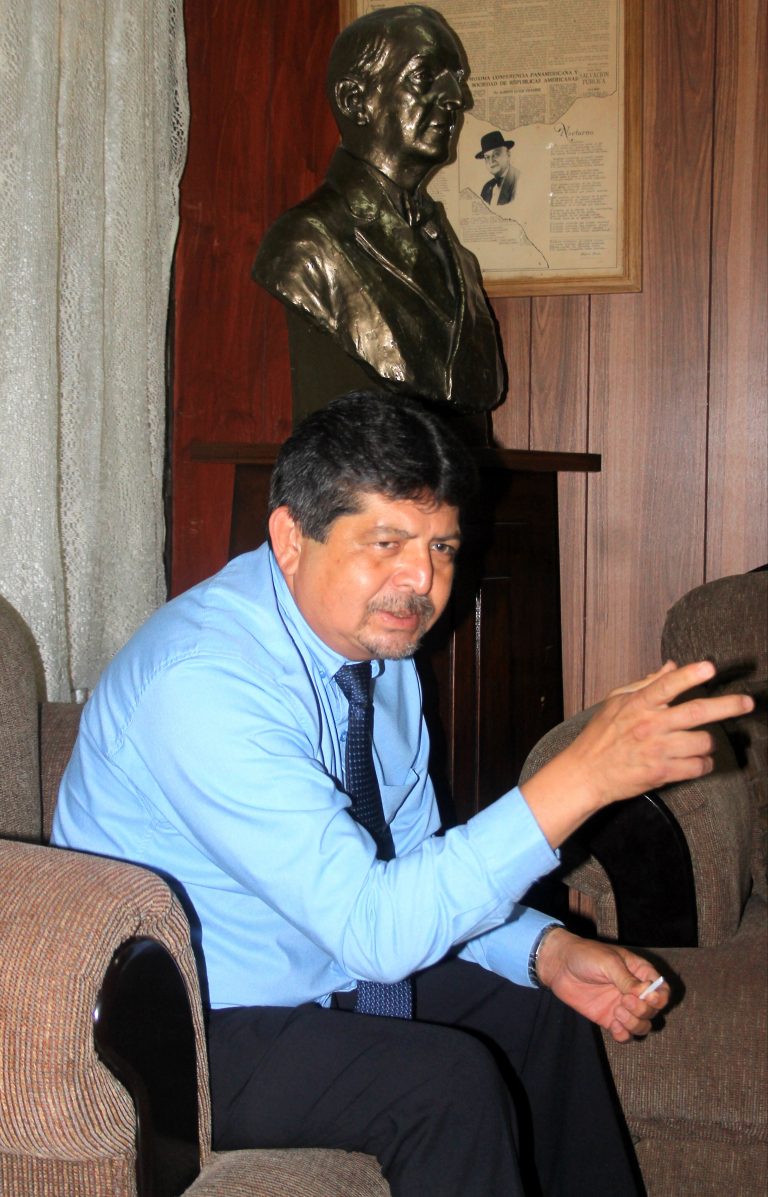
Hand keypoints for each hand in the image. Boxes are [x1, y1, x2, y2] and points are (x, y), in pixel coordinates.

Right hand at [520, 659, 752, 847]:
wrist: (586, 773)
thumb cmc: (600, 735)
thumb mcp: (616, 702)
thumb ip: (645, 683)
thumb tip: (671, 666)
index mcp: (638, 704)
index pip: (667, 685)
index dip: (689, 675)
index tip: (709, 667)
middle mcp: (650, 725)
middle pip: (697, 712)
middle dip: (727, 706)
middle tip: (747, 702)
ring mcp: (657, 750)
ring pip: (702, 742)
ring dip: (710, 742)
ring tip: (705, 742)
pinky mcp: (661, 773)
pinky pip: (697, 767)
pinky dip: (704, 764)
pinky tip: (698, 761)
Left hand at [535, 927, 669, 1042]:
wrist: (559, 965)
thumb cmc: (586, 956)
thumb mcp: (609, 963)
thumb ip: (627, 980)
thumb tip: (646, 995)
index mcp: (640, 973)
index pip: (662, 990)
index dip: (660, 998)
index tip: (648, 997)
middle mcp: (634, 992)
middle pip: (654, 1011)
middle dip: (643, 1010)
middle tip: (625, 1000)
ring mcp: (622, 1007)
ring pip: (643, 1026)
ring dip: (634, 1024)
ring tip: (617, 1011)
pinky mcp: (609, 1019)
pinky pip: (625, 1035)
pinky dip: (624, 1035)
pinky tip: (614, 1026)